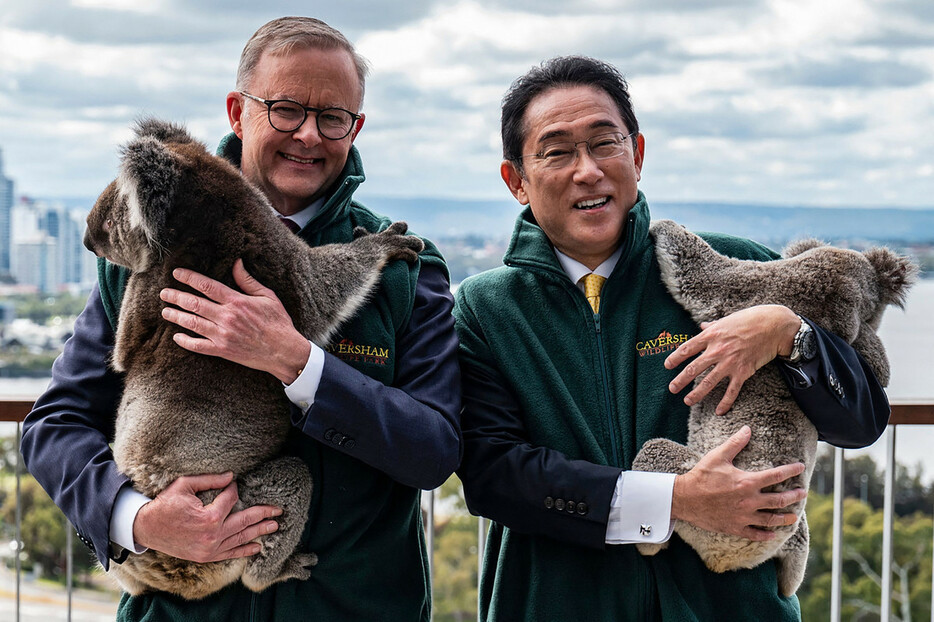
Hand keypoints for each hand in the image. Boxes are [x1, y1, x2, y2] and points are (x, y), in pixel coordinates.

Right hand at [133, 472, 281, 561]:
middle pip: (245, 521)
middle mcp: (213, 535)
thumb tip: (232, 476)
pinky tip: (258, 547)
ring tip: (275, 526)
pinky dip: (245, 551)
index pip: (232, 499)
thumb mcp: (185, 485)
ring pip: (241, 538)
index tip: (234, 484)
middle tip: (278, 510)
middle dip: (263, 514)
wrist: (147, 528)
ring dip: (260, 532)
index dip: (234, 489)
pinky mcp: (206, 556)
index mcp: (209, 517)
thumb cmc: (165, 504)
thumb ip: (210, 480)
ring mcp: (211, 549)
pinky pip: (230, 554)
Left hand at [160, 259, 310, 383]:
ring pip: (192, 323)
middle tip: (164, 293)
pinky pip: (198, 346)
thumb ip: (248, 281)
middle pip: (194, 303)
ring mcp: (223, 335)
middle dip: (176, 296)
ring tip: (165, 311)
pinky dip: (185, 341)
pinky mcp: (223, 351)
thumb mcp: (268, 297)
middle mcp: (227, 317)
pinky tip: (177, 337)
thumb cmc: (278, 323)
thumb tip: (236, 263)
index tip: (177, 274)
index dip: (189, 278)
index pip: (207, 286)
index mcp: (237, 301)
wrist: (284, 351)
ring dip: (176, 316)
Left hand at [665, 304, 798, 413]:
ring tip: (687, 401)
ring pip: (708, 382)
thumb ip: (713, 326)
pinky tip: (719, 411)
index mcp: (711, 335)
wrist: (774, 326)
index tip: (667, 366)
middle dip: (680, 380)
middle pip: (693, 368)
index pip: (687, 348)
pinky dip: (725, 403)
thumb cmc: (750, 319)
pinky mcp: (743, 372)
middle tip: (672, 388)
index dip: (675, 358)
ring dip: (696, 394)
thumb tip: (702, 326)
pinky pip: (731, 391)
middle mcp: (717, 350)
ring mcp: (730, 362)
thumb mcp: (727, 320)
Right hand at [670, 426, 806, 539]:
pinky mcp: (735, 527)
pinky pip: (755, 534)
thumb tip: (747, 429)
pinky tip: (773, 534)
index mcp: (747, 482)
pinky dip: (766, 535)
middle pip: (779, 500)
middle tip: (803, 493)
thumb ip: (735, 443)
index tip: (801, 468)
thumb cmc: (701, 476)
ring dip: (786, 519)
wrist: (684, 499)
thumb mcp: (718, 456)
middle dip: (794, 496)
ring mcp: (743, 516)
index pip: (776, 476)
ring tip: (794, 517)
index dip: (791, 471)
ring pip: (771, 520)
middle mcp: (749, 501)